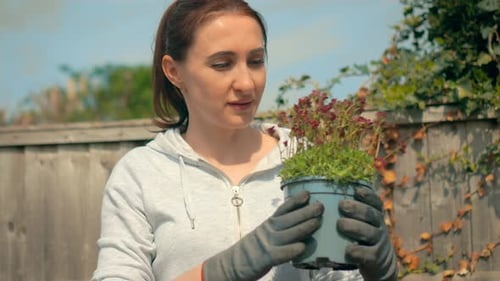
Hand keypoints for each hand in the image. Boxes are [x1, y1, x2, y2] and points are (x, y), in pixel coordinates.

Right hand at [203, 191, 323, 280]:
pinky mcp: (265, 258)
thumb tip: (301, 221)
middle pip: (288, 219)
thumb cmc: (253, 249)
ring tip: (317, 222)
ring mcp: (267, 244)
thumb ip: (280, 228)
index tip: (307, 194)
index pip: (283, 209)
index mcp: (268, 224)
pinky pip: (280, 253)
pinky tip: (302, 246)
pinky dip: (292, 249)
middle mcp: (268, 231)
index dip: (295, 201)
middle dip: (305, 211)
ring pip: (288, 234)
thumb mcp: (265, 233)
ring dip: (303, 227)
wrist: (232, 264)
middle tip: (320, 206)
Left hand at [337, 185, 397, 280]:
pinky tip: (348, 249)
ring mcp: (379, 242)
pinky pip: (368, 254)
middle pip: (371, 214)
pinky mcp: (376, 257)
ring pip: (370, 232)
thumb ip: (350, 209)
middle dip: (357, 208)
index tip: (356, 190)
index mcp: (376, 213)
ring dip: (355, 227)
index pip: (375, 201)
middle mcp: (380, 225)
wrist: (379, 261)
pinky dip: (358, 251)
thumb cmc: (362, 234)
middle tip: (342, 205)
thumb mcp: (362, 220)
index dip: (368, 195)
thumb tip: (325, 193)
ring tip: (341, 224)